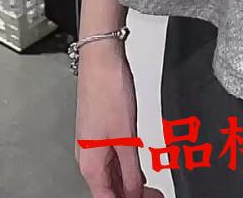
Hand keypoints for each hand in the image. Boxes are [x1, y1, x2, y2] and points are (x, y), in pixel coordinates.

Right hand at [75, 47, 160, 197]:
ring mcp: (93, 144)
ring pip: (111, 176)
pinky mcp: (100, 132)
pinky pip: (112, 160)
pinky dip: (126, 169)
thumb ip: (131, 170)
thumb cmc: (107, 90)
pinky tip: (138, 171)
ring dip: (130, 185)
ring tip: (151, 188)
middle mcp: (88, 157)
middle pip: (108, 190)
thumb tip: (134, 193)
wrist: (101, 58)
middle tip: (154, 196)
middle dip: (132, 196)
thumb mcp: (126, 137)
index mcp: (90, 164)